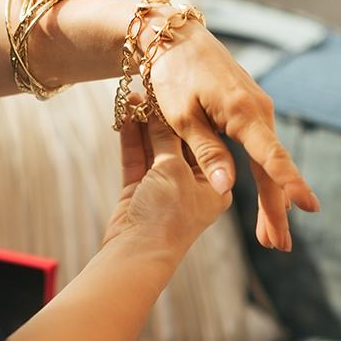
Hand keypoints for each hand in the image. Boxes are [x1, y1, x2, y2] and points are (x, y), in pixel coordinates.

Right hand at [103, 100, 231, 256]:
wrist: (136, 253)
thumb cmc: (167, 216)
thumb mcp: (173, 170)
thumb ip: (168, 139)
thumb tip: (163, 112)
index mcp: (215, 183)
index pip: (206, 141)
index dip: (193, 115)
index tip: (182, 91)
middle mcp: (191, 183)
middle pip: (178, 142)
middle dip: (164, 116)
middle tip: (154, 87)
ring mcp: (164, 187)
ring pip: (155, 147)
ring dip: (145, 123)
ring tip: (134, 94)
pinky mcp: (139, 189)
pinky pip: (137, 157)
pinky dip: (131, 137)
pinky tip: (125, 114)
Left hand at [145, 19, 319, 251]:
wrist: (175, 38)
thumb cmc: (172, 75)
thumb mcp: (180, 116)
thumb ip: (206, 151)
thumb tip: (227, 188)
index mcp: (241, 112)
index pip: (271, 155)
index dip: (289, 183)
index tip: (308, 208)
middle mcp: (258, 111)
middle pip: (272, 168)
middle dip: (276, 209)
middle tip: (279, 246)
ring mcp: (257, 109)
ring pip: (268, 161)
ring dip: (270, 198)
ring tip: (271, 236)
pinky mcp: (250, 110)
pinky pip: (261, 149)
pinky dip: (264, 176)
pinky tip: (271, 201)